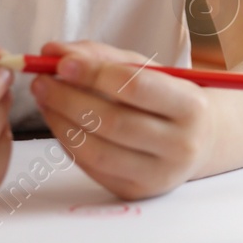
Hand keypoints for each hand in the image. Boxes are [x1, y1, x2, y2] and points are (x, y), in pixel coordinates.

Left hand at [27, 40, 213, 200]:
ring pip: (98, 150)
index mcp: (191, 106)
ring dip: (61, 122)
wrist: (201, 141)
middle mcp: (181, 145)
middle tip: (41, 81)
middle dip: (69, 98)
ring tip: (44, 99)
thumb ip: (102, 57)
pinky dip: (68, 142)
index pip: (136, 88)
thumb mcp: (148, 69)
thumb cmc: (169, 98)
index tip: (61, 62)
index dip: (95, 74)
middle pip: (113, 121)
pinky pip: (92, 167)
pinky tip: (58, 121)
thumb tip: (52, 51)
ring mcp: (158, 174)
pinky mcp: (135, 192)